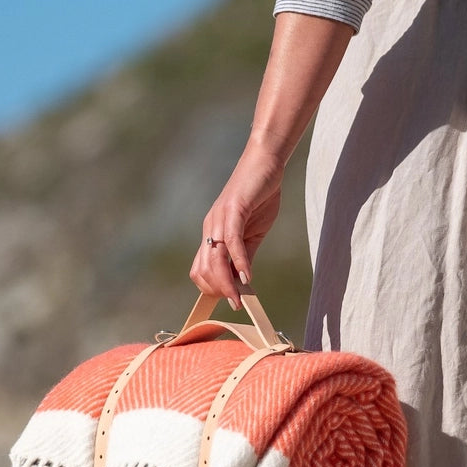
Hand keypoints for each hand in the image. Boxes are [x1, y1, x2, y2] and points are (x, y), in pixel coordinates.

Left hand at [191, 138, 284, 309]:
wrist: (265, 164)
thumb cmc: (260, 196)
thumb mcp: (253, 232)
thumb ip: (245, 255)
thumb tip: (243, 281)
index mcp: (213, 234)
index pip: (201, 270)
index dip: (212, 289)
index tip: (230, 301)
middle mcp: (210, 228)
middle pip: (202, 270)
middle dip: (217, 291)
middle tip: (236, 302)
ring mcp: (219, 219)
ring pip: (214, 260)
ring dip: (226, 283)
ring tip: (239, 297)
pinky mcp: (233, 210)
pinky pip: (232, 241)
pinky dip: (238, 261)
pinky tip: (248, 275)